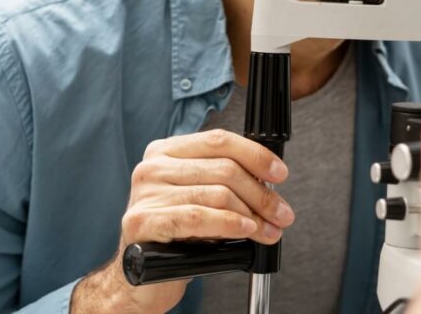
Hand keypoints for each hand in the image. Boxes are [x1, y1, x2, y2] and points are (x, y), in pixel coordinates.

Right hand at [70, 129, 294, 313]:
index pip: (219, 141)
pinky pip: (198, 217)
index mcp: (166, 151)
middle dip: (262, 194)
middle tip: (281, 213)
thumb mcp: (201, 198)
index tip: (279, 174)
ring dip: (252, 214)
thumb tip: (270, 184)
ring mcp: (145, 193)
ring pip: (216, 194)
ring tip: (267, 229)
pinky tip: (245, 231)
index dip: (255, 155)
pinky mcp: (142, 221)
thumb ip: (225, 182)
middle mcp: (153, 167)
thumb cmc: (174, 236)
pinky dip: (228, 224)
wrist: (139, 278)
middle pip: (224, 169)